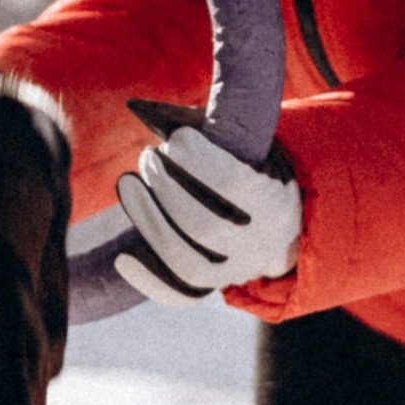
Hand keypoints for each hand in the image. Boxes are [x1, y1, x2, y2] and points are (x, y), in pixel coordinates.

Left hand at [113, 125, 300, 305]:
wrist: (283, 223)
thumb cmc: (255, 168)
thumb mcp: (251, 145)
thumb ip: (215, 128)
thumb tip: (147, 110)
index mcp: (277, 203)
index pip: (233, 185)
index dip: (199, 161)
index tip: (178, 139)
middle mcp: (260, 245)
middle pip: (203, 224)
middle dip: (167, 187)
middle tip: (148, 156)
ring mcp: (236, 271)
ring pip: (186, 261)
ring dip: (149, 220)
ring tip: (128, 182)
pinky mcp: (215, 287)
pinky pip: (180, 294)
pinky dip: (148, 279)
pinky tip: (121, 256)